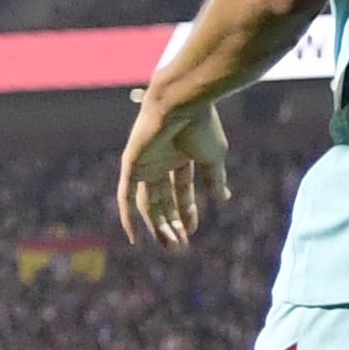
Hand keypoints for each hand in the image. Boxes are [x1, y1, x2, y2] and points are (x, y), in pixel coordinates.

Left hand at [117, 94, 229, 248]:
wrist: (183, 103)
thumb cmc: (202, 126)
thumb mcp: (214, 157)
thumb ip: (215, 178)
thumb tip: (223, 198)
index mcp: (180, 157)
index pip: (181, 190)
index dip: (187, 211)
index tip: (193, 231)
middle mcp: (160, 161)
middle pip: (162, 199)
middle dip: (171, 223)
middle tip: (180, 247)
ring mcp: (144, 163)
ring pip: (147, 203)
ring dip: (158, 226)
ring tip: (172, 246)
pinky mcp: (131, 164)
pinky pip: (125, 195)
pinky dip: (128, 217)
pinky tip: (134, 238)